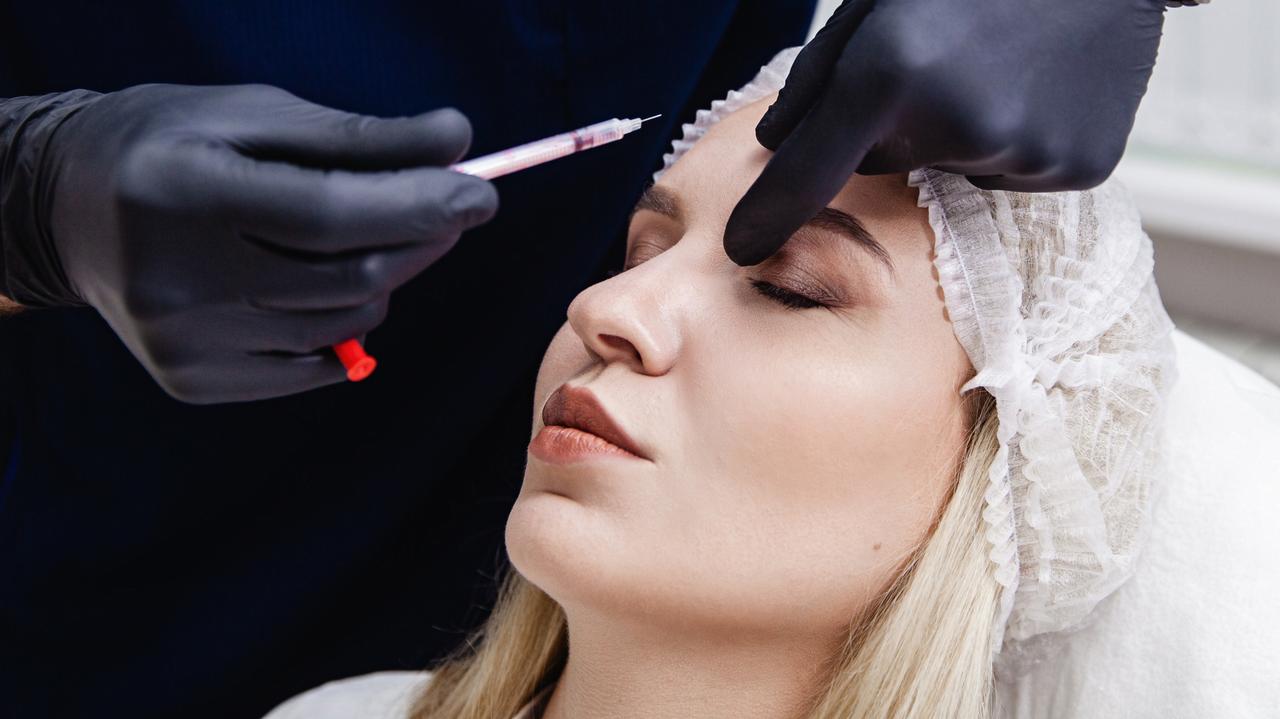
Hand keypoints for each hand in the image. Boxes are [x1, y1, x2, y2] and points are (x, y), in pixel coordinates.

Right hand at [37, 84, 496, 401]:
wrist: (66, 209)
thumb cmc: (174, 144)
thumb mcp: (254, 115)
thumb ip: (357, 137)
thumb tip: (457, 143)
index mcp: (184, 194)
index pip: (329, 215)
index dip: (419, 206)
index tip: (480, 193)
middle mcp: (176, 280)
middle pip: (347, 280)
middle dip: (419, 241)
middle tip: (447, 207)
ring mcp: (182, 342)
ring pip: (343, 325)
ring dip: (385, 281)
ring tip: (366, 237)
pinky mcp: (192, 382)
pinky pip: (314, 363)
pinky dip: (342, 324)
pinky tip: (317, 284)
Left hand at [724, 0, 1165, 264]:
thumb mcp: (877, 2)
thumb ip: (817, 77)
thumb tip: (773, 144)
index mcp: (895, 74)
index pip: (810, 172)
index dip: (769, 213)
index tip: (740, 248)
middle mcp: (957, 125)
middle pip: (884, 163)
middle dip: (895, 126)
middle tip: (945, 60)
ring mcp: (1023, 153)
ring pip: (951, 169)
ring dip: (957, 131)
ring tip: (1000, 66)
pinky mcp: (1077, 168)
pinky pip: (1013, 173)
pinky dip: (1015, 141)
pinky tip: (1040, 86)